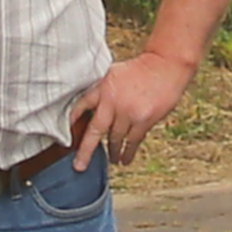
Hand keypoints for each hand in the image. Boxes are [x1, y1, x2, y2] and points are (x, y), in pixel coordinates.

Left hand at [67, 49, 193, 170]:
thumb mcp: (114, 73)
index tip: (66, 136)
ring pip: (115, 139)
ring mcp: (128, 112)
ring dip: (112, 152)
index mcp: (102, 87)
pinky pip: (132, 141)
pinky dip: (128, 152)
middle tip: (80, 166)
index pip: (81, 106)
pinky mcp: (144, 120)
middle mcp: (113, 101)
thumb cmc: (140, 69)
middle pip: (95, 131)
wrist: (165, 66)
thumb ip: (102, 91)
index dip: (73, 120)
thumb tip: (91, 110)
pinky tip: (125, 160)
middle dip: (86, 151)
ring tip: (112, 160)